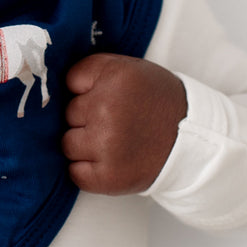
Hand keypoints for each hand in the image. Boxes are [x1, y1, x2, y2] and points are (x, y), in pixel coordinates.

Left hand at [61, 54, 186, 194]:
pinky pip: (75, 173)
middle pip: (68, 114)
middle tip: (114, 122)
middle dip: (85, 118)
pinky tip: (109, 162)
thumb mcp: (131, 70)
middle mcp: (107, 108)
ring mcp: (106, 144)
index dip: (85, 91)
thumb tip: (53, 84)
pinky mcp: (108, 176)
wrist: (194, 140)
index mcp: (114, 77)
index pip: (70, 82)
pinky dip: (87, 171)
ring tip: (113, 143)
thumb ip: (95, 71)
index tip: (103, 97)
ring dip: (84, 145)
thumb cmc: (157, 103)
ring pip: (67, 143)